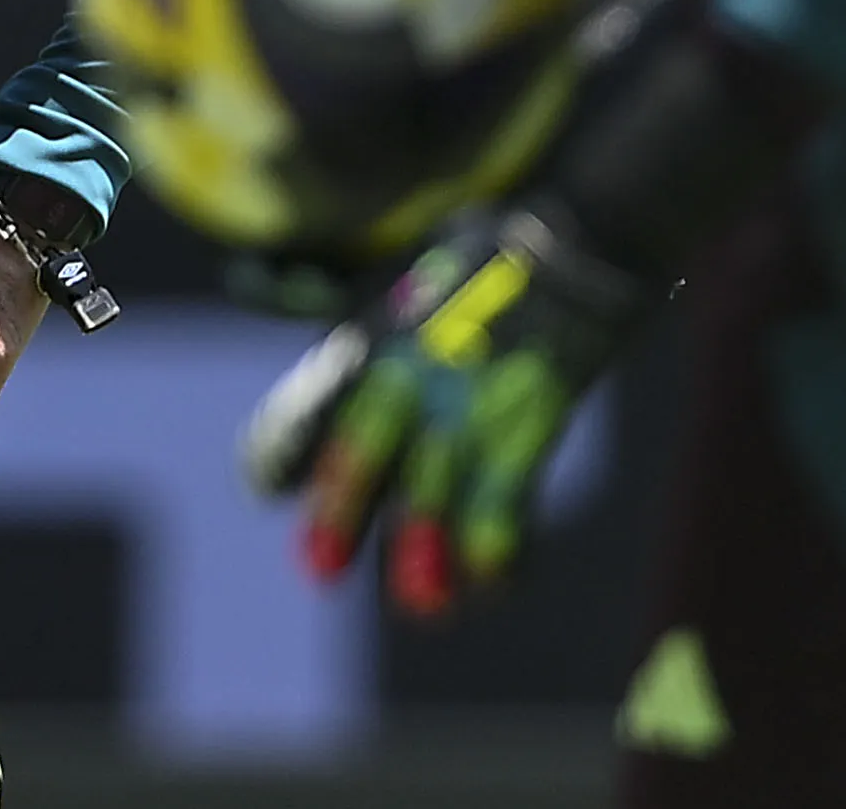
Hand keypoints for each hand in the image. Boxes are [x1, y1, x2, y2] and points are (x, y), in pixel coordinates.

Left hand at [252, 208, 654, 617]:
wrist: (580, 240)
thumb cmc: (504, 256)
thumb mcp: (424, 275)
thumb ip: (382, 316)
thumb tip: (315, 313)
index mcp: (389, 336)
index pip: (324, 398)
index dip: (290, 446)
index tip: (265, 487)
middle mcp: (418, 370)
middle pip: (365, 450)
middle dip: (341, 511)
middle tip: (319, 570)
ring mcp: (472, 397)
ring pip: (434, 492)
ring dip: (425, 553)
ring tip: (420, 606)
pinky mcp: (530, 417)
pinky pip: (507, 497)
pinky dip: (502, 545)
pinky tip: (497, 580)